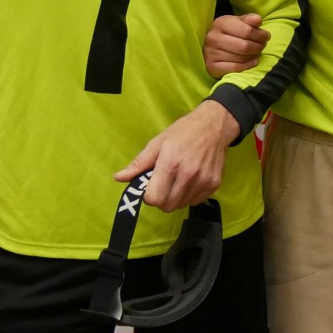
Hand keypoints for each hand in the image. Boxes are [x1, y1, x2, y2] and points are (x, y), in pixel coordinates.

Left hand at [116, 100, 237, 211]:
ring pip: (181, 205)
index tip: (151, 186)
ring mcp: (203, 181)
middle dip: (161, 199)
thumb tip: (118, 178)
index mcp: (170, 163)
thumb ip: (139, 163)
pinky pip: (195, 202)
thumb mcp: (157, 143)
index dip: (148, 196)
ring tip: (178, 180)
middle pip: (167, 206)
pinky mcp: (214, 185)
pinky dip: (189, 196)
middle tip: (163, 185)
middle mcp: (188, 175)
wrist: (213, 126)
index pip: (154, 198)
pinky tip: (190, 181)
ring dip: (175, 198)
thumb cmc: (182, 132)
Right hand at [205, 11, 269, 75]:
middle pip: (244, 46)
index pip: (247, 31)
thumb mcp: (239, 22)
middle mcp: (213, 38)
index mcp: (221, 23)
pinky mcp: (212, 66)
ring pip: (241, 58)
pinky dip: (248, 65)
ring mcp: (211, 53)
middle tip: (263, 46)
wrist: (213, 46)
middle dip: (258, 46)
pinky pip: (235, 68)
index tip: (266, 36)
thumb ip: (250, 19)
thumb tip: (258, 20)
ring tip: (257, 52)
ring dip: (253, 56)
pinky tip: (254, 61)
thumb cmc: (230, 32)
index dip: (260, 35)